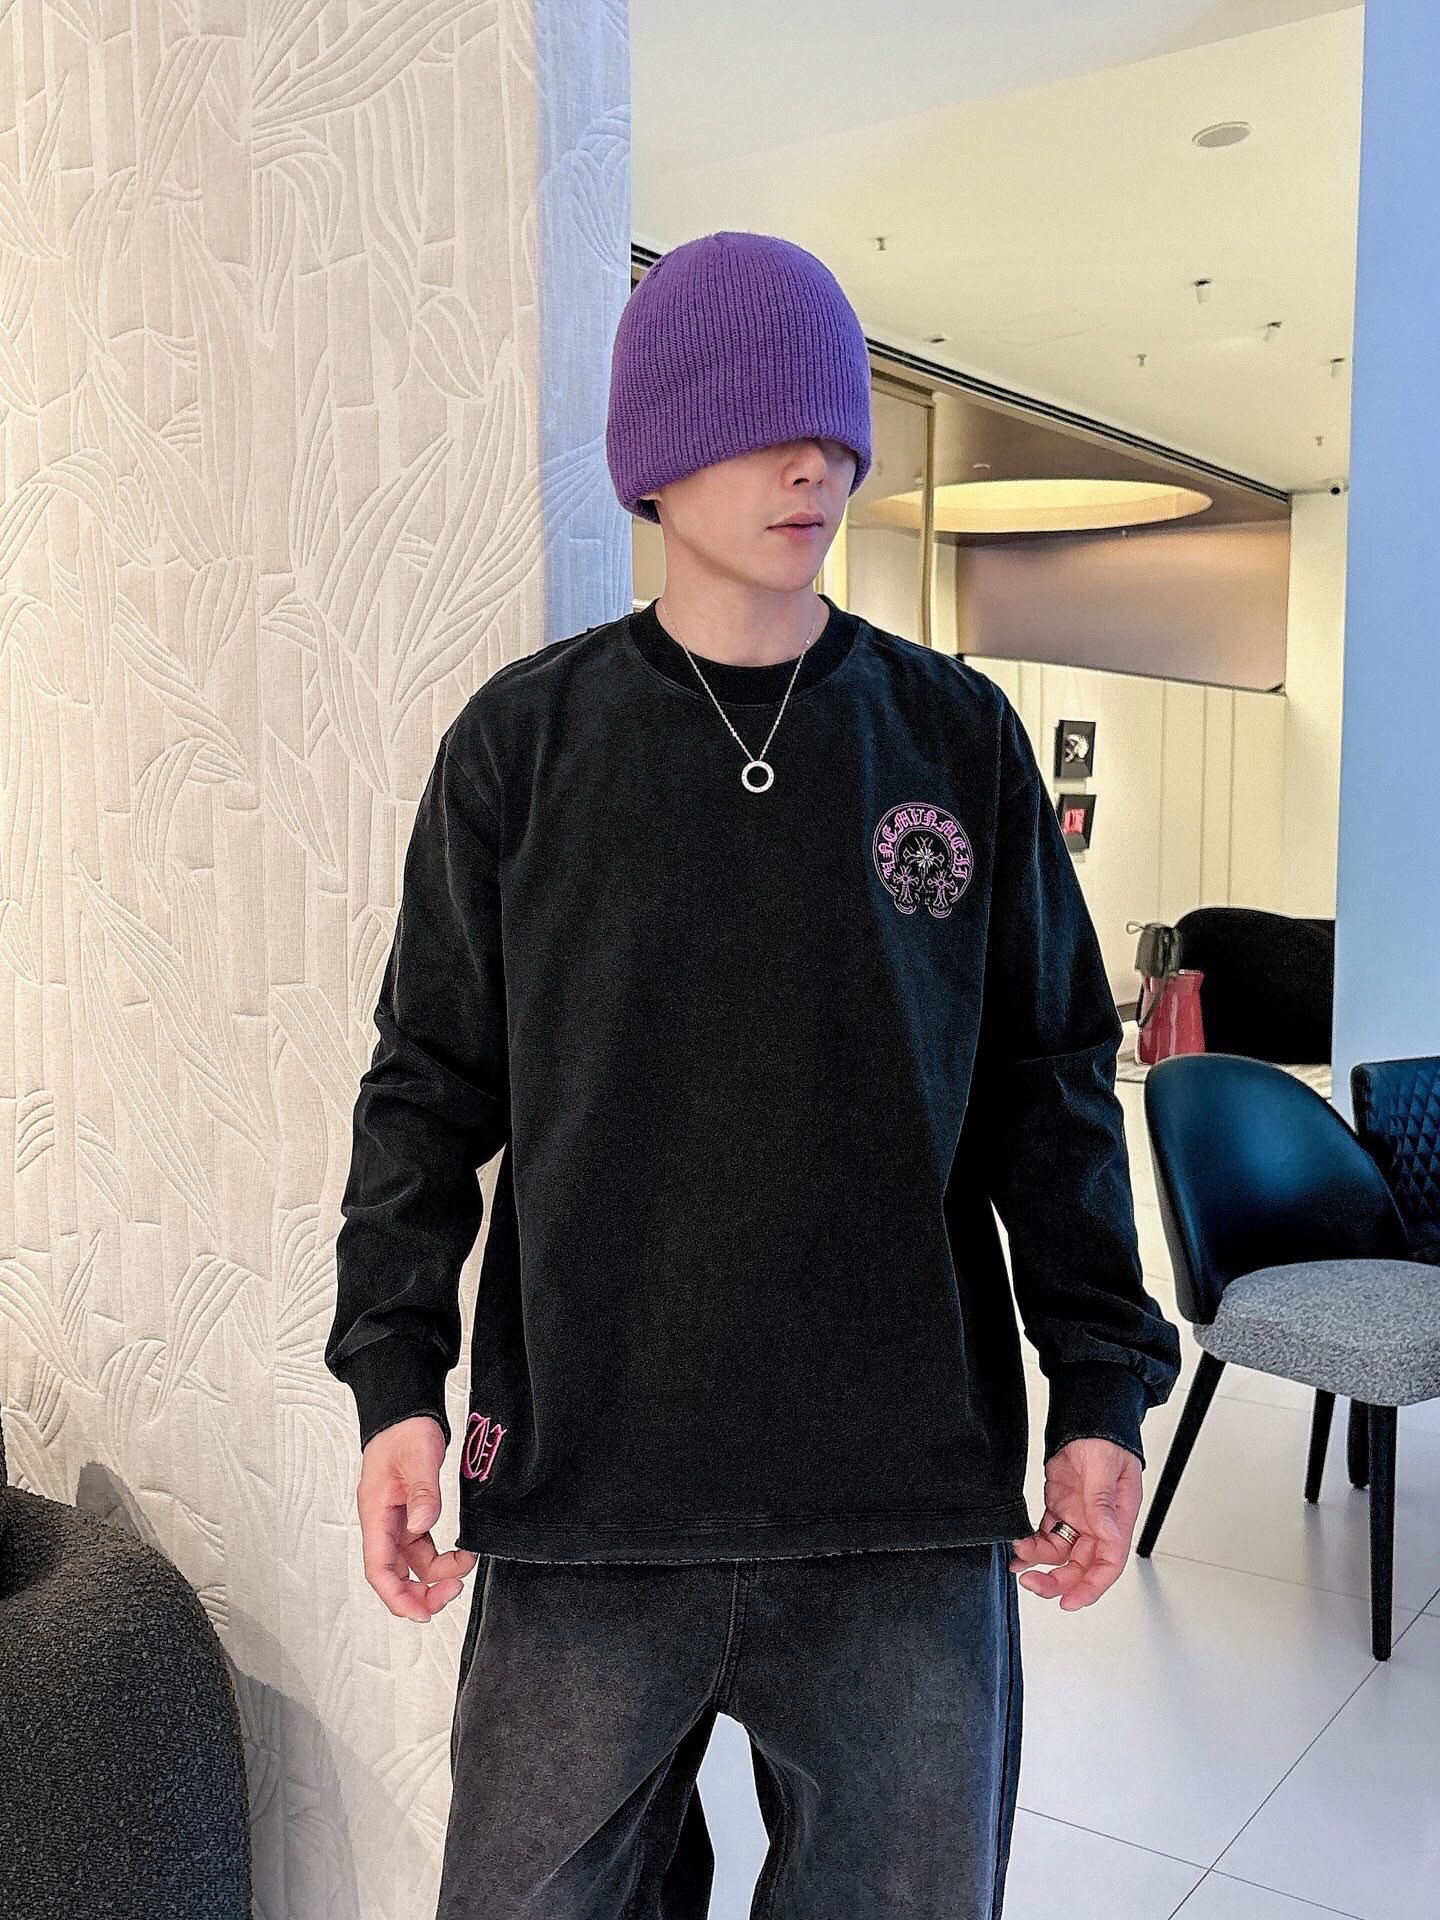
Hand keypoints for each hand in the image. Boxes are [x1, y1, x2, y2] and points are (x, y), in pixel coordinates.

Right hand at [357, 1414, 479, 1622]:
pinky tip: (459, 1555)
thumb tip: (423, 1526)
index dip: (397, 1596)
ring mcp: (396, 1521)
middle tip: (452, 1592)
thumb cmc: (404, 1431)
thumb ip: (423, 1493)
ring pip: (411, 1564)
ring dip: (436, 1574)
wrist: (406, 1412)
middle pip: (394, 1574)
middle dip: (421, 1592)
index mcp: (376, 1513)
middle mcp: (383, 1522)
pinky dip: (440, 1558)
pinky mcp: (410, 1515)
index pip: (379, 1568)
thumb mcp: (419, 1457)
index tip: (420, 1611)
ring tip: (465, 1565)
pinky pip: (421, 1548)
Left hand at [1008, 1436, 1141, 1609]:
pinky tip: (1019, 1548)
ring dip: (1040, 1562)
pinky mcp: (1060, 1507)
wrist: (1085, 1416)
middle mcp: (1099, 1523)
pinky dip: (1032, 1545)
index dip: (1091, 1587)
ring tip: (1019, 1561)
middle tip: (1033, 1584)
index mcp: (1118, 1518)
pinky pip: (1046, 1535)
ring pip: (1061, 1554)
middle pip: (1082, 1566)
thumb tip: (1105, 1533)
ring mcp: (1078, 1516)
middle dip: (1058, 1581)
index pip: (1108, 1563)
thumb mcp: (1104, 1467)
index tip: (1069, 1601)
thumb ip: (1101, 1501)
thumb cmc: (1105, 1438)